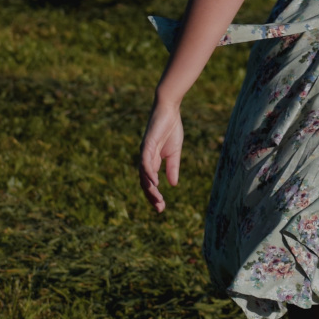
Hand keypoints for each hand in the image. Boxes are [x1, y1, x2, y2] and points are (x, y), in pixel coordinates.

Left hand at [137, 96, 183, 213]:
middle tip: (159, 208)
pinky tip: (154, 182)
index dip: (155, 195)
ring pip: (144, 175)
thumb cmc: (171, 129)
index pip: (150, 182)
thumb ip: (172, 168)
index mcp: (151, 161)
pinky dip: (149, 173)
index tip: (161, 208)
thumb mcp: (174, 153)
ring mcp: (144, 152)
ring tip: (157, 199)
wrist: (169, 110)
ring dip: (150, 188)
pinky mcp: (147, 145)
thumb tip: (173, 185)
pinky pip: (145, 162)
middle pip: (145, 182)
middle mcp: (145, 159)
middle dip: (151, 196)